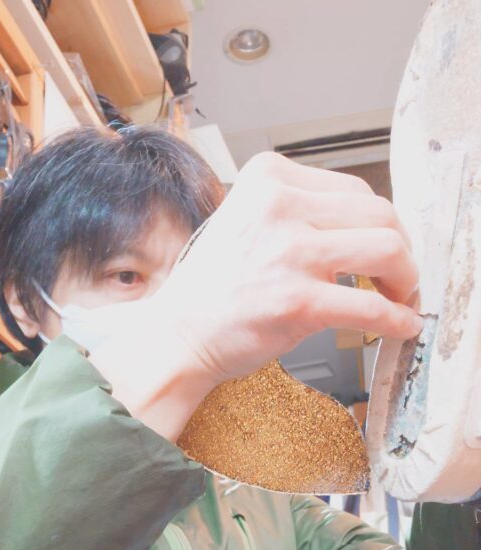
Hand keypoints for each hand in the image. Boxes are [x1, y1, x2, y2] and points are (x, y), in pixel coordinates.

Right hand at [151, 152, 421, 385]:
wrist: (178, 335)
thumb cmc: (212, 288)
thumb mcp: (248, 222)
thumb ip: (298, 215)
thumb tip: (364, 230)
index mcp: (268, 179)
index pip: (353, 188)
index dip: (379, 223)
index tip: (382, 248)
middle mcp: (280, 207)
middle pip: (380, 213)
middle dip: (401, 249)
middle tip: (399, 277)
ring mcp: (290, 253)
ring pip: (387, 250)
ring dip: (406, 279)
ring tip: (401, 298)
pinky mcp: (298, 301)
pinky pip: (371, 307)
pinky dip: (397, 319)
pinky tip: (401, 327)